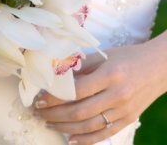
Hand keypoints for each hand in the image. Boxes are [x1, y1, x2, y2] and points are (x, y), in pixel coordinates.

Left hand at [34, 37, 166, 144]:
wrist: (160, 67)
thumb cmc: (128, 57)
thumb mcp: (104, 56)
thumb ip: (81, 67)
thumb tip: (56, 77)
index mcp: (109, 75)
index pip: (76, 91)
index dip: (55, 97)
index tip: (40, 98)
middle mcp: (117, 95)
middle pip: (80, 111)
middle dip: (55, 114)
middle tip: (39, 112)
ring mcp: (124, 110)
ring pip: (89, 125)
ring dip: (65, 127)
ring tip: (48, 123)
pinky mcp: (129, 119)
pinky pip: (105, 133)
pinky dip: (87, 139)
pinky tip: (71, 139)